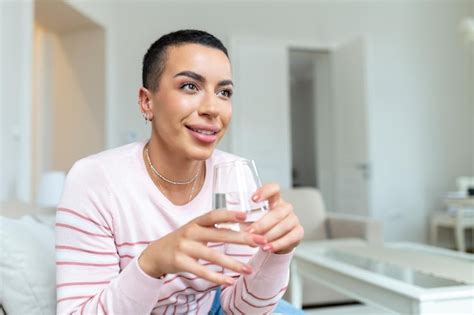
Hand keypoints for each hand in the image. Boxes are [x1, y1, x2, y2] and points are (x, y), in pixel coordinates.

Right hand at [138, 210, 266, 284]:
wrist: (156, 254)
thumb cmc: (182, 240)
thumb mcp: (195, 229)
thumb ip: (214, 227)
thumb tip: (243, 225)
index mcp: (196, 222)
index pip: (214, 215)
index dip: (230, 214)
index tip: (246, 215)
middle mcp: (191, 232)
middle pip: (220, 235)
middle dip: (242, 239)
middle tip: (260, 242)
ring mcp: (185, 247)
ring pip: (213, 256)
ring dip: (233, 264)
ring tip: (249, 269)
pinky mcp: (180, 262)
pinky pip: (202, 271)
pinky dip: (217, 278)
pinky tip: (230, 281)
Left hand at [246, 183, 303, 253]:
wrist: (274, 242)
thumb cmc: (261, 228)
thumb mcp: (251, 220)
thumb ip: (245, 218)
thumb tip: (233, 220)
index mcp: (274, 200)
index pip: (274, 189)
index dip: (265, 192)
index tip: (253, 199)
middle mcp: (285, 207)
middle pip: (278, 211)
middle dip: (262, 223)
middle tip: (250, 231)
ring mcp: (293, 219)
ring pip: (284, 225)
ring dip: (270, 235)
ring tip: (259, 243)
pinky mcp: (298, 232)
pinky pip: (290, 237)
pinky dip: (278, 244)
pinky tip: (268, 248)